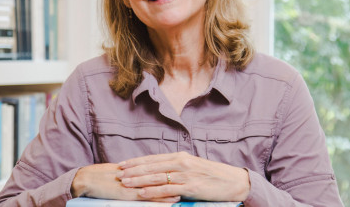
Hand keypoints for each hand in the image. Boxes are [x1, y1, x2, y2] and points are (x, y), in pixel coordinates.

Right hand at [71, 163, 179, 202]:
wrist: (90, 178)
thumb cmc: (108, 176)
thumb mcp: (127, 172)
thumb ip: (139, 173)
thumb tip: (150, 172)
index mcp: (139, 168)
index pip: (160, 169)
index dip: (173, 171)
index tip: (186, 174)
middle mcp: (138, 174)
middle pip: (161, 177)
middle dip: (175, 181)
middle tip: (188, 183)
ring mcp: (134, 184)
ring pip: (156, 188)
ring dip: (170, 191)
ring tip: (183, 193)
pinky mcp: (128, 194)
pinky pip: (146, 198)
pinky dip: (158, 200)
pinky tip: (168, 203)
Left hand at [116, 152, 249, 201]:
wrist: (232, 181)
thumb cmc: (211, 174)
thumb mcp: (192, 166)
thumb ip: (176, 167)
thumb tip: (159, 170)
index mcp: (180, 156)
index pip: (153, 158)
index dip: (137, 161)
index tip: (123, 163)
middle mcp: (180, 163)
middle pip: (151, 166)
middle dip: (133, 169)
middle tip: (118, 172)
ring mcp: (185, 174)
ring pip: (156, 177)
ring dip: (138, 180)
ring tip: (124, 182)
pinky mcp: (190, 186)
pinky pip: (167, 189)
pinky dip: (153, 191)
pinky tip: (141, 193)